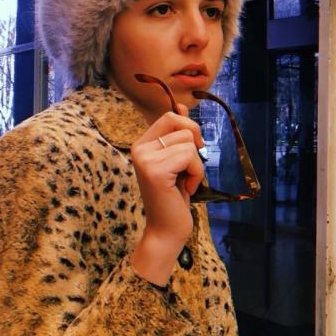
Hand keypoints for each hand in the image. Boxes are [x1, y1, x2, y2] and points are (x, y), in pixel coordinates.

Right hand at [129, 106, 204, 285]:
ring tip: (185, 182)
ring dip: (197, 165)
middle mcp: (139, 148)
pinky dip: (197, 174)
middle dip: (195, 143)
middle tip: (191, 167)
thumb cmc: (174, 198)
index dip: (189, 129)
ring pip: (188, 142)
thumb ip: (178, 134)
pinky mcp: (154, 170)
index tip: (192, 151)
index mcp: (142, 144)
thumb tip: (181, 105)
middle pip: (179, 122)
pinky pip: (190, 156)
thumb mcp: (178, 161)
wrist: (166, 231)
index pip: (170, 116)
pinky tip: (186, 189)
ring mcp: (144, 158)